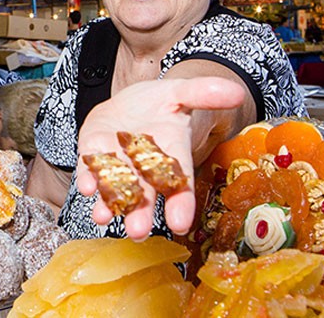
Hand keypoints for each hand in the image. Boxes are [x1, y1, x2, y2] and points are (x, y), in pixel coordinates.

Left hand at [75, 77, 244, 239]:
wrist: (130, 102)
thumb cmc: (160, 104)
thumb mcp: (182, 93)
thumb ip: (204, 93)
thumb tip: (237, 92)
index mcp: (172, 154)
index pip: (180, 183)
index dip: (181, 203)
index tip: (179, 223)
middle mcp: (145, 167)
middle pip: (144, 193)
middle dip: (140, 213)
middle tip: (137, 231)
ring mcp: (118, 163)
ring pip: (114, 188)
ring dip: (109, 203)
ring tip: (104, 216)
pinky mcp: (94, 154)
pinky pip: (90, 170)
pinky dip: (87, 179)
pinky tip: (86, 187)